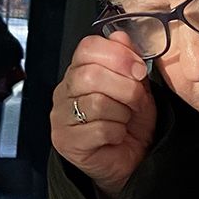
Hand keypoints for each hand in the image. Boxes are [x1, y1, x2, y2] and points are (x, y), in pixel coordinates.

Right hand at [51, 34, 156, 198]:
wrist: (130, 163)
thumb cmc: (131, 125)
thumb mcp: (137, 87)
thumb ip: (129, 61)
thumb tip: (120, 35)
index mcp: (78, 72)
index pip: (87, 48)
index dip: (118, 56)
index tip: (138, 70)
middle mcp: (64, 92)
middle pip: (91, 75)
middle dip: (125, 88)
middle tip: (135, 102)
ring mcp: (60, 117)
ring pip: (97, 103)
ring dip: (122, 114)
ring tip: (124, 121)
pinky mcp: (64, 141)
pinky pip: (97, 129)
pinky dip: (117, 132)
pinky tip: (116, 137)